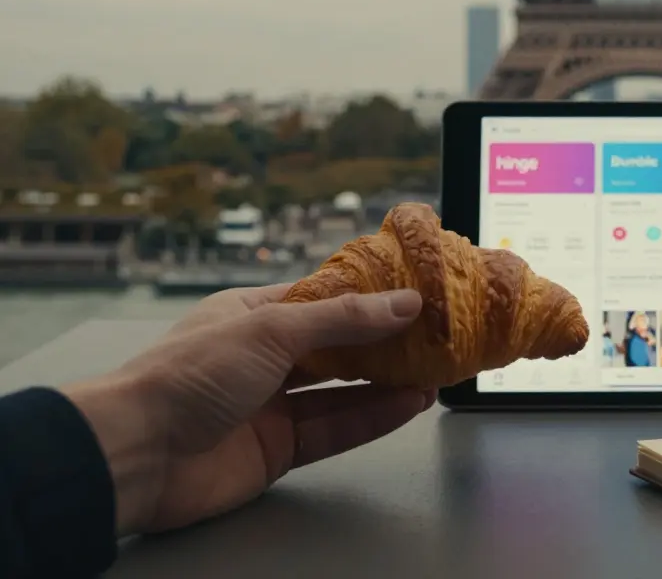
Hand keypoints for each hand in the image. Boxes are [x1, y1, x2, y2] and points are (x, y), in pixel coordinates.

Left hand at [62, 284, 431, 536]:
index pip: (323, 298)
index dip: (369, 296)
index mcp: (252, 314)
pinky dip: (374, 417)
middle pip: (337, 345)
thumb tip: (404, 302)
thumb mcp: (271, 330)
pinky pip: (336, 429)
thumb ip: (343, 319)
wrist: (138, 456)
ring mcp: (272, 404)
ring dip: (387, 381)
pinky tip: (408, 404)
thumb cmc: (188, 376)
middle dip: (385, 341)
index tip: (416, 293)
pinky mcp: (279, 448)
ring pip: (343, 390)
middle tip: (435, 335)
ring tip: (435, 371)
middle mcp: (264, 357)